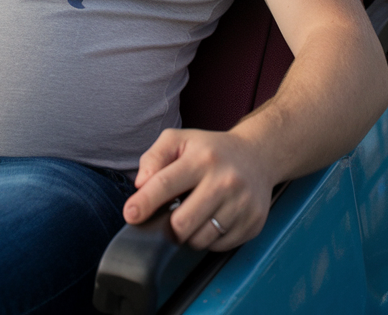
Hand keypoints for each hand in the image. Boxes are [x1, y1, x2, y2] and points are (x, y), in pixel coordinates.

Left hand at [124, 127, 275, 251]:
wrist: (257, 156)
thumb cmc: (210, 150)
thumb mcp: (179, 140)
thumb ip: (154, 157)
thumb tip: (140, 185)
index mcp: (202, 158)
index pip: (165, 184)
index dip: (144, 202)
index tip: (131, 214)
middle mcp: (224, 180)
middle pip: (182, 223)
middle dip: (169, 225)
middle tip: (173, 214)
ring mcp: (241, 203)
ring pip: (200, 240)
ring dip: (190, 234)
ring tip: (195, 213)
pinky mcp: (252, 223)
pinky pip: (219, 246)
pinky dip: (210, 238)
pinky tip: (213, 218)